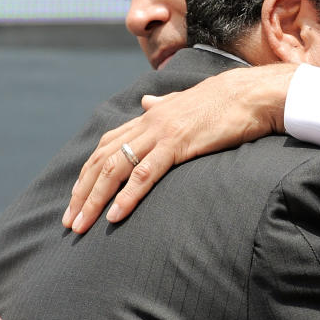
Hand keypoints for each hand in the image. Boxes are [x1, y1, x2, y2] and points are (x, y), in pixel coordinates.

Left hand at [63, 63, 296, 232]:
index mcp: (149, 116)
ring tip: (82, 225)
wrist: (250, 94)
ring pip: (115, 169)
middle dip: (81, 194)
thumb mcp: (186, 103)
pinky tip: (114, 215)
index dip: (87, 174)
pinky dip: (127, 195)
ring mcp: (160, 134)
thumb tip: (146, 100)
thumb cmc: (225, 103)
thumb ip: (164, 105)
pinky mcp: (178, 144)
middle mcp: (147, 124)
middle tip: (69, 222)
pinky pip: (145, 174)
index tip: (76, 200)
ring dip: (95, 200)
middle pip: (102, 161)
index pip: (105, 147)